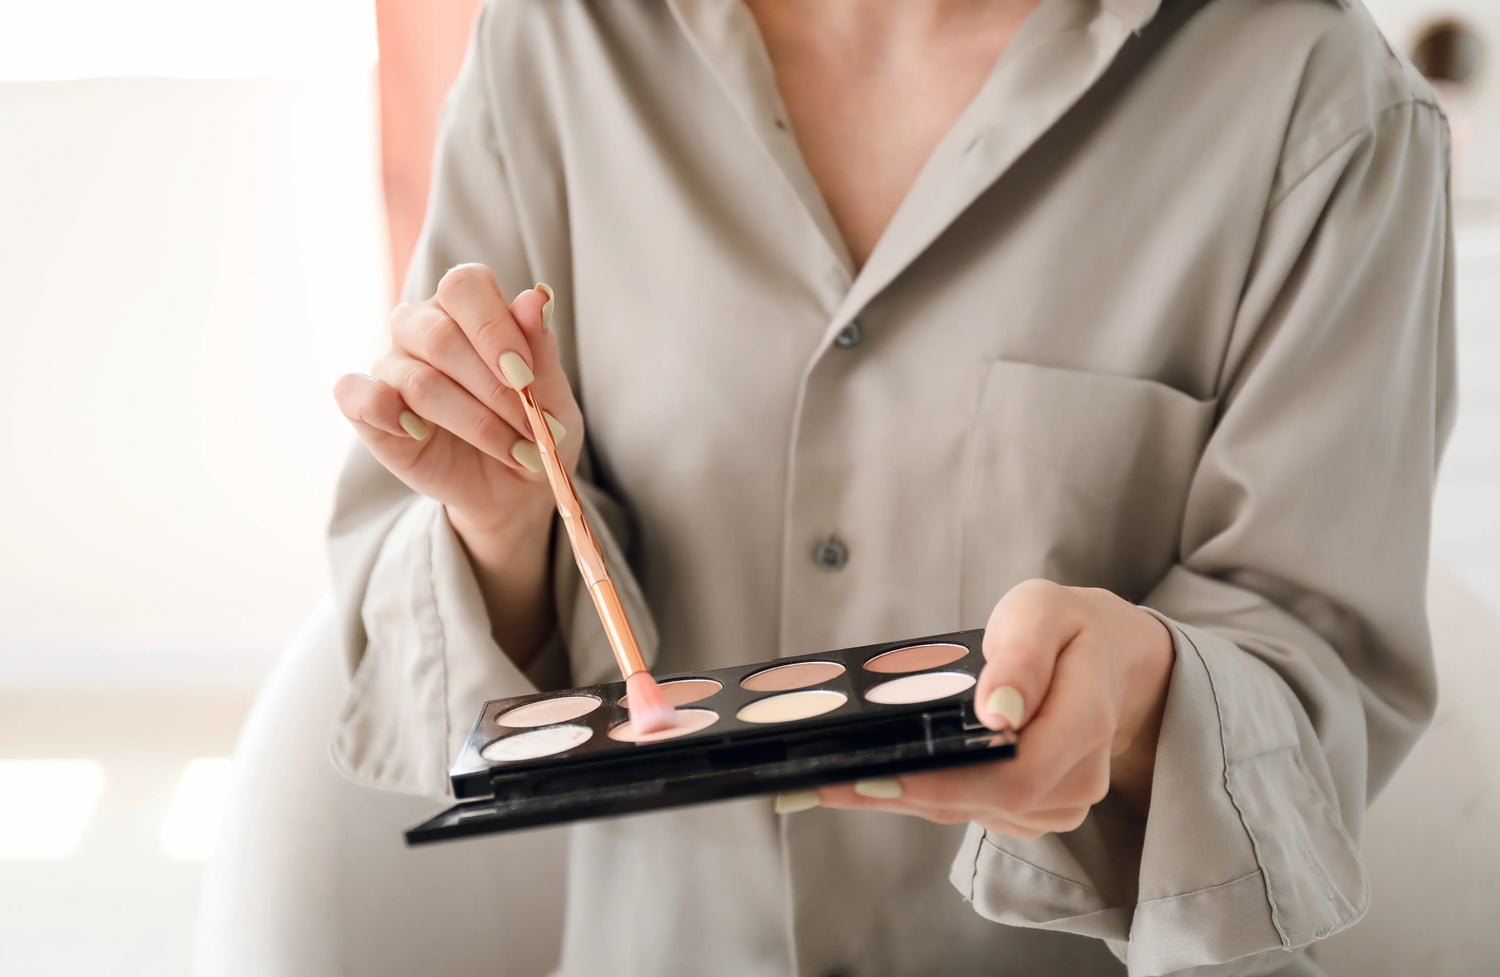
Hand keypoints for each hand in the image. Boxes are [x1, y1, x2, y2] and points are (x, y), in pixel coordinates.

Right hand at [333, 264, 582, 550]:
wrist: (512, 486)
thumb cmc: (532, 428)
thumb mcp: (552, 397)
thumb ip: (540, 348)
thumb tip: (536, 298)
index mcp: (468, 307)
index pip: (465, 286)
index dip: (493, 327)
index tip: (524, 377)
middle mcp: (422, 326)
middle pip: (441, 336)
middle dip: (493, 390)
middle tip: (532, 428)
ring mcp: (391, 365)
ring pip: (418, 381)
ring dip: (474, 423)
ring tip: (514, 450)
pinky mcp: (365, 406)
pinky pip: (355, 394)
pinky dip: (385, 413)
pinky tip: (420, 435)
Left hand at [810, 579, 1174, 836]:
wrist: (1104, 660)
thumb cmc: (1065, 629)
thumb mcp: (1044, 611)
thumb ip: (1023, 655)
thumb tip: (998, 712)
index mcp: (1086, 722)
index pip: (1015, 775)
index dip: (944, 781)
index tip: (877, 772)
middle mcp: (1077, 777)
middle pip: (982, 802)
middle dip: (900, 791)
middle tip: (824, 780)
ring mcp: (1056, 803)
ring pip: (967, 811)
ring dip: (898, 797)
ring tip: (828, 780)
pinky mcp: (1032, 812)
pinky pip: (967, 809)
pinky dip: (917, 796)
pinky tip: (869, 780)